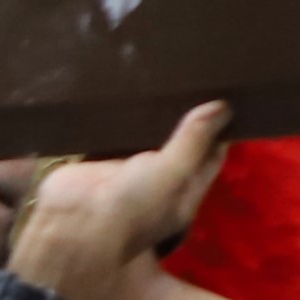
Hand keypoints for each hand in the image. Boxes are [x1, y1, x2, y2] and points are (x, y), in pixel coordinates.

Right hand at [4, 97, 229, 299]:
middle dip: (187, 116)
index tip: (226, 94)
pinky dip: (123, 116)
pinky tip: (131, 87)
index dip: (220, 128)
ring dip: (155, 114)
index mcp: (185, 190)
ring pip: (149, 136)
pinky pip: (117, 134)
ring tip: (166, 75)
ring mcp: (130, 170)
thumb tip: (224, 107)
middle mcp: (160, 180)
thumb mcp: (174, 173)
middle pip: (181, 143)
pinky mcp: (101, 161)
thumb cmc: (134, 207)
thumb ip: (195, 141)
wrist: (74, 224)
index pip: (210, 155)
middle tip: (195, 77)